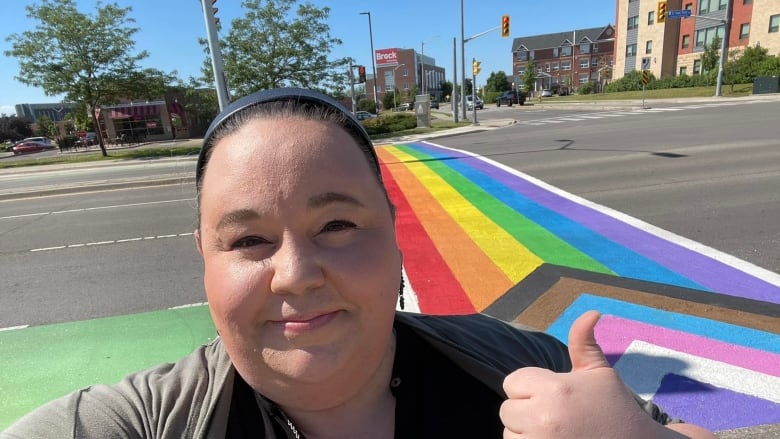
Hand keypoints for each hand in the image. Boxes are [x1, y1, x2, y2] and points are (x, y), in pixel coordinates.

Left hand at [499, 311, 665, 437]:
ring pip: (509, 433)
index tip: (553, 396)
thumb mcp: (600, 372)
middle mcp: (543, 417)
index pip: (513, 382)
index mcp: (555, 389)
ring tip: (555, 431)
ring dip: (525, 432)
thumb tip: (591, 311)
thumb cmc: (615, 409)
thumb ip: (583, 342)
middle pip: (507, 409)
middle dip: (526, 410)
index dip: (530, 388)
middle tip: (556, 415)